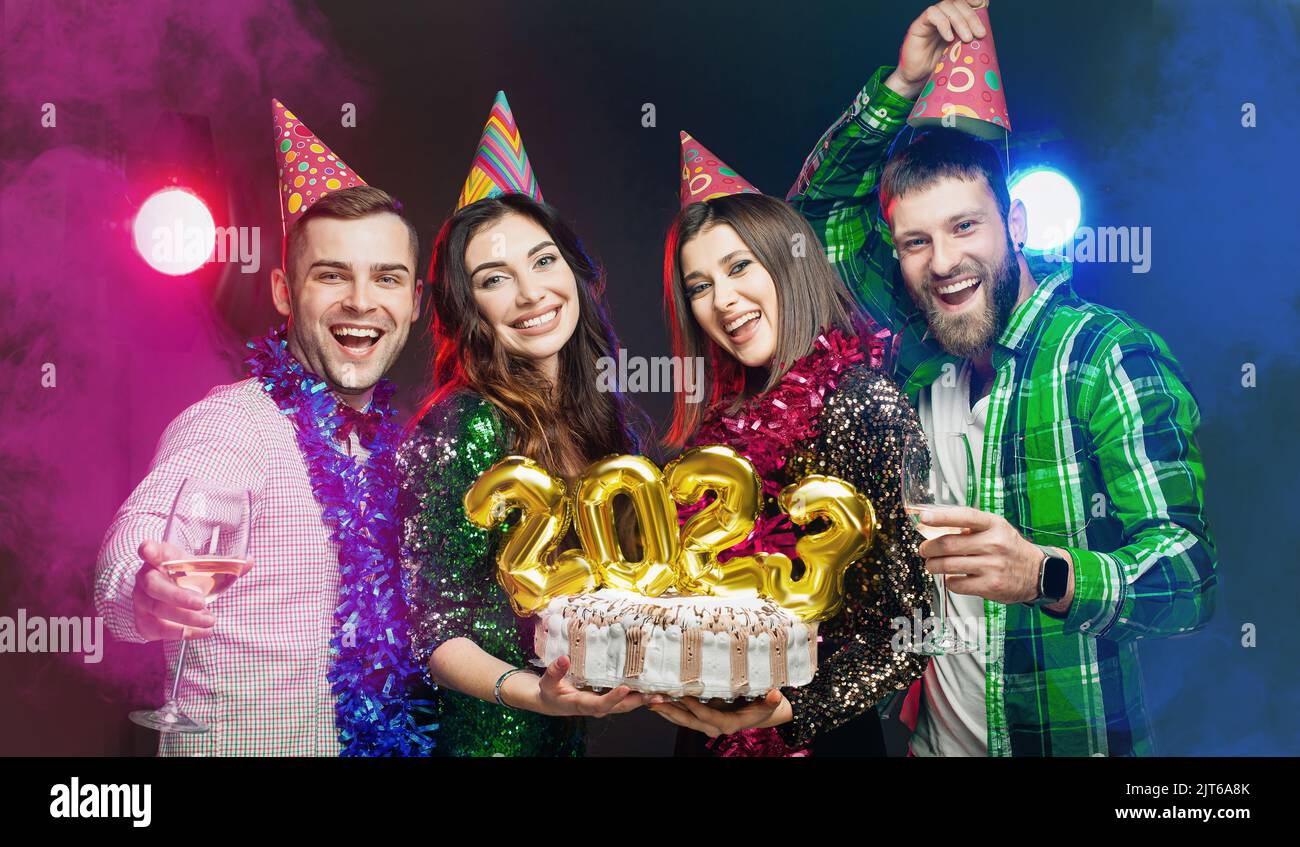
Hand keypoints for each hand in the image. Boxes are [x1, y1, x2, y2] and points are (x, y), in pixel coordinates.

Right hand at [132, 539, 252, 640]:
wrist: (164, 599)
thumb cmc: (184, 577)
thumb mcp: (201, 567)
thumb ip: (224, 564)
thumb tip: (249, 561)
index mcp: (160, 558)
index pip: (151, 550)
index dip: (149, 549)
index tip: (148, 549)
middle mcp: (145, 578)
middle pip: (154, 586)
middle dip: (178, 596)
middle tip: (201, 603)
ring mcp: (141, 600)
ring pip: (158, 610)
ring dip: (186, 618)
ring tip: (210, 620)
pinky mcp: (143, 621)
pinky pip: (160, 629)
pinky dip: (182, 633)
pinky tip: (201, 632)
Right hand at [532, 656, 645, 717]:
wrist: (552, 701)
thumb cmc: (550, 692)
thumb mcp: (547, 683)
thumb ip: (555, 672)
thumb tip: (564, 659)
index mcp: (582, 704)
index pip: (599, 704)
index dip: (612, 698)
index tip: (624, 688)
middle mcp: (597, 706)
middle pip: (621, 706)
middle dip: (639, 701)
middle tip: (656, 694)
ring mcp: (604, 703)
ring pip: (627, 703)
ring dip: (644, 698)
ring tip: (662, 691)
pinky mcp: (608, 697)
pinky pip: (626, 697)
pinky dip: (640, 692)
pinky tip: (653, 685)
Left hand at [646, 689, 788, 737]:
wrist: (762, 713)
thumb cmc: (764, 705)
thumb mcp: (770, 703)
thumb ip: (771, 700)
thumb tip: (776, 695)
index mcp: (728, 723)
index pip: (707, 715)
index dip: (693, 707)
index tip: (680, 696)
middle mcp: (714, 726)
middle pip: (687, 720)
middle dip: (669, 710)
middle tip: (653, 700)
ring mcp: (705, 724)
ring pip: (681, 719)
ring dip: (664, 709)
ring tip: (648, 699)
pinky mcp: (701, 718)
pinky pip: (682, 716)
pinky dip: (669, 708)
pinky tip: (657, 701)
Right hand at [886, 0, 988, 99]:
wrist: (918, 79)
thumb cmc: (938, 67)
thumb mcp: (960, 52)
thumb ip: (970, 40)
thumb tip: (985, 34)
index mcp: (953, 19)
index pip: (964, 1)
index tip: (984, 5)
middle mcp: (942, 16)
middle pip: (958, 3)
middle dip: (972, 17)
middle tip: (980, 34)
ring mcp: (930, 19)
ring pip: (946, 6)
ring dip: (960, 21)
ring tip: (967, 39)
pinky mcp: (918, 25)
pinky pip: (932, 14)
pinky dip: (943, 24)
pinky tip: (949, 38)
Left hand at [915, 505, 1044, 603]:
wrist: (1037, 572)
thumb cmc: (1008, 547)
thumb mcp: (995, 528)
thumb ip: (969, 526)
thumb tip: (933, 526)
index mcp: (994, 524)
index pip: (964, 516)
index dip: (941, 516)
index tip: (924, 517)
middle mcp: (994, 543)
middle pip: (948, 544)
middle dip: (928, 548)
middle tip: (923, 550)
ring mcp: (993, 566)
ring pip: (948, 565)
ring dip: (933, 566)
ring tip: (932, 565)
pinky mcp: (990, 586)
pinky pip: (956, 584)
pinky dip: (948, 581)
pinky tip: (952, 577)